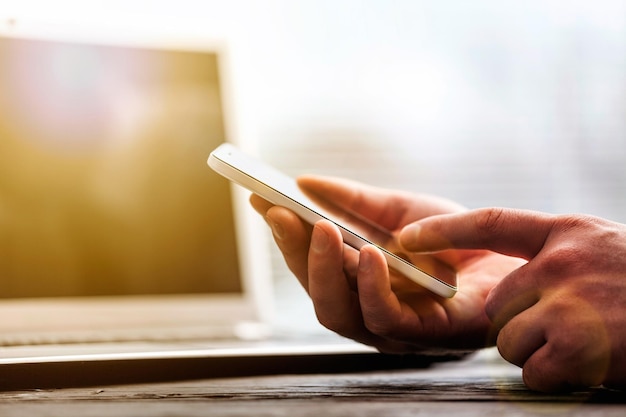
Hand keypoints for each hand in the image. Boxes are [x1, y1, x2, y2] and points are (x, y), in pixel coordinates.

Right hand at [250, 175, 523, 353]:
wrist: (511, 257)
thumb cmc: (454, 240)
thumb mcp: (398, 209)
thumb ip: (352, 200)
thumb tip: (303, 180)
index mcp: (355, 280)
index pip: (309, 263)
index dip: (284, 234)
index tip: (262, 200)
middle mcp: (364, 306)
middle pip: (314, 290)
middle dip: (294, 251)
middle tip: (283, 212)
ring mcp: (390, 326)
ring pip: (337, 311)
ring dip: (324, 269)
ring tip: (320, 229)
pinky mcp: (422, 334)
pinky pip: (383, 317)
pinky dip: (370, 286)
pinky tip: (368, 254)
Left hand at [400, 208, 625, 391]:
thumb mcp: (603, 250)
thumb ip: (554, 257)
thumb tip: (503, 286)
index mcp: (566, 232)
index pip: (489, 222)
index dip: (443, 230)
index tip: (405, 239)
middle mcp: (559, 261)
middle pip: (494, 305)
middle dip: (519, 325)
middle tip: (568, 327)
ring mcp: (567, 301)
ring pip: (506, 341)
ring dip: (537, 353)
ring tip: (585, 344)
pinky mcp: (576, 344)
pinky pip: (531, 371)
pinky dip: (555, 378)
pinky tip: (591, 364)